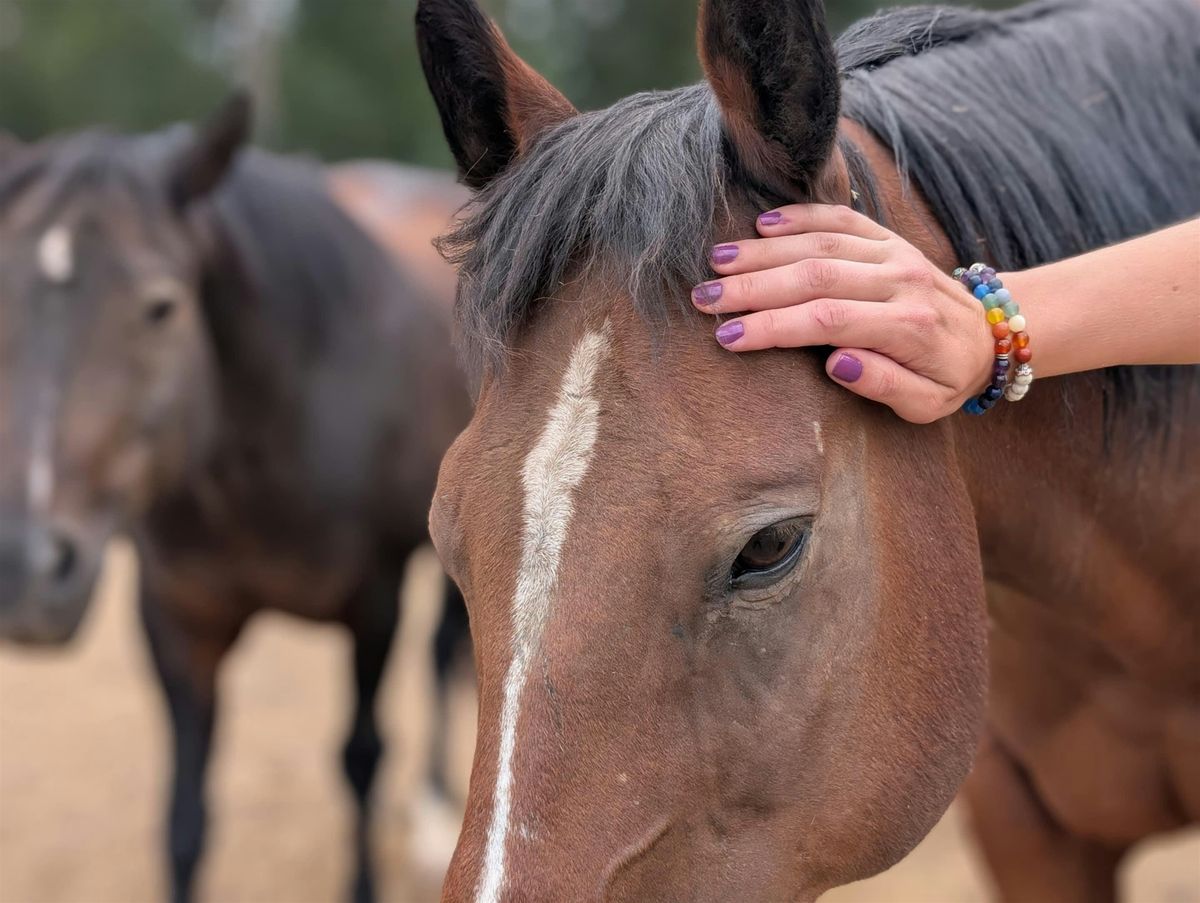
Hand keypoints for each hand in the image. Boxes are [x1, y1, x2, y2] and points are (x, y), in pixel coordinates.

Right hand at [693, 204, 994, 422]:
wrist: (990, 335)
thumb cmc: (948, 377)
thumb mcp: (928, 404)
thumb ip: (885, 386)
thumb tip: (836, 362)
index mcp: (908, 326)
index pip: (828, 320)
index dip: (774, 327)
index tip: (729, 337)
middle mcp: (901, 280)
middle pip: (816, 276)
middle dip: (754, 287)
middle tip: (704, 298)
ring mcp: (894, 253)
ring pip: (822, 243)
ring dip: (764, 251)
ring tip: (717, 262)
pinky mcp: (888, 238)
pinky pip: (842, 218)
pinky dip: (800, 217)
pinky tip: (761, 225)